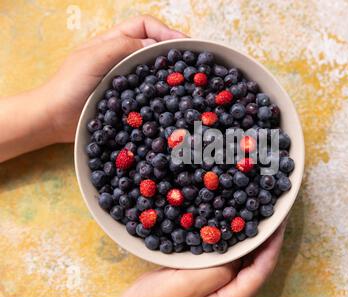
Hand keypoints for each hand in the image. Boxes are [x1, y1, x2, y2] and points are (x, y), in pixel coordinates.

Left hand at [0, 15, 184, 161]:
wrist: (53, 118)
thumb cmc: (69, 86)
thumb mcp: (94, 59)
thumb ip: (122, 48)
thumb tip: (154, 46)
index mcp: (113, 42)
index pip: (145, 26)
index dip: (165, 31)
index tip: (183, 44)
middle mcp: (121, 57)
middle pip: (153, 47)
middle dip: (172, 52)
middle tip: (191, 65)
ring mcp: (124, 79)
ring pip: (153, 70)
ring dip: (168, 74)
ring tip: (185, 84)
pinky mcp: (125, 100)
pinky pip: (147, 93)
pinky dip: (160, 95)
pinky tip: (168, 103)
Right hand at [121, 221, 286, 296]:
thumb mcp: (187, 286)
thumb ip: (217, 270)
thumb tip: (238, 250)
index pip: (262, 268)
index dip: (273, 243)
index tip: (278, 220)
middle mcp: (227, 292)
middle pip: (254, 261)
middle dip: (262, 236)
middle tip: (265, 209)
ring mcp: (214, 284)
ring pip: (238, 257)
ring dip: (244, 235)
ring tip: (248, 210)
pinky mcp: (201, 276)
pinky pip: (220, 255)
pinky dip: (224, 238)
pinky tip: (220, 223)